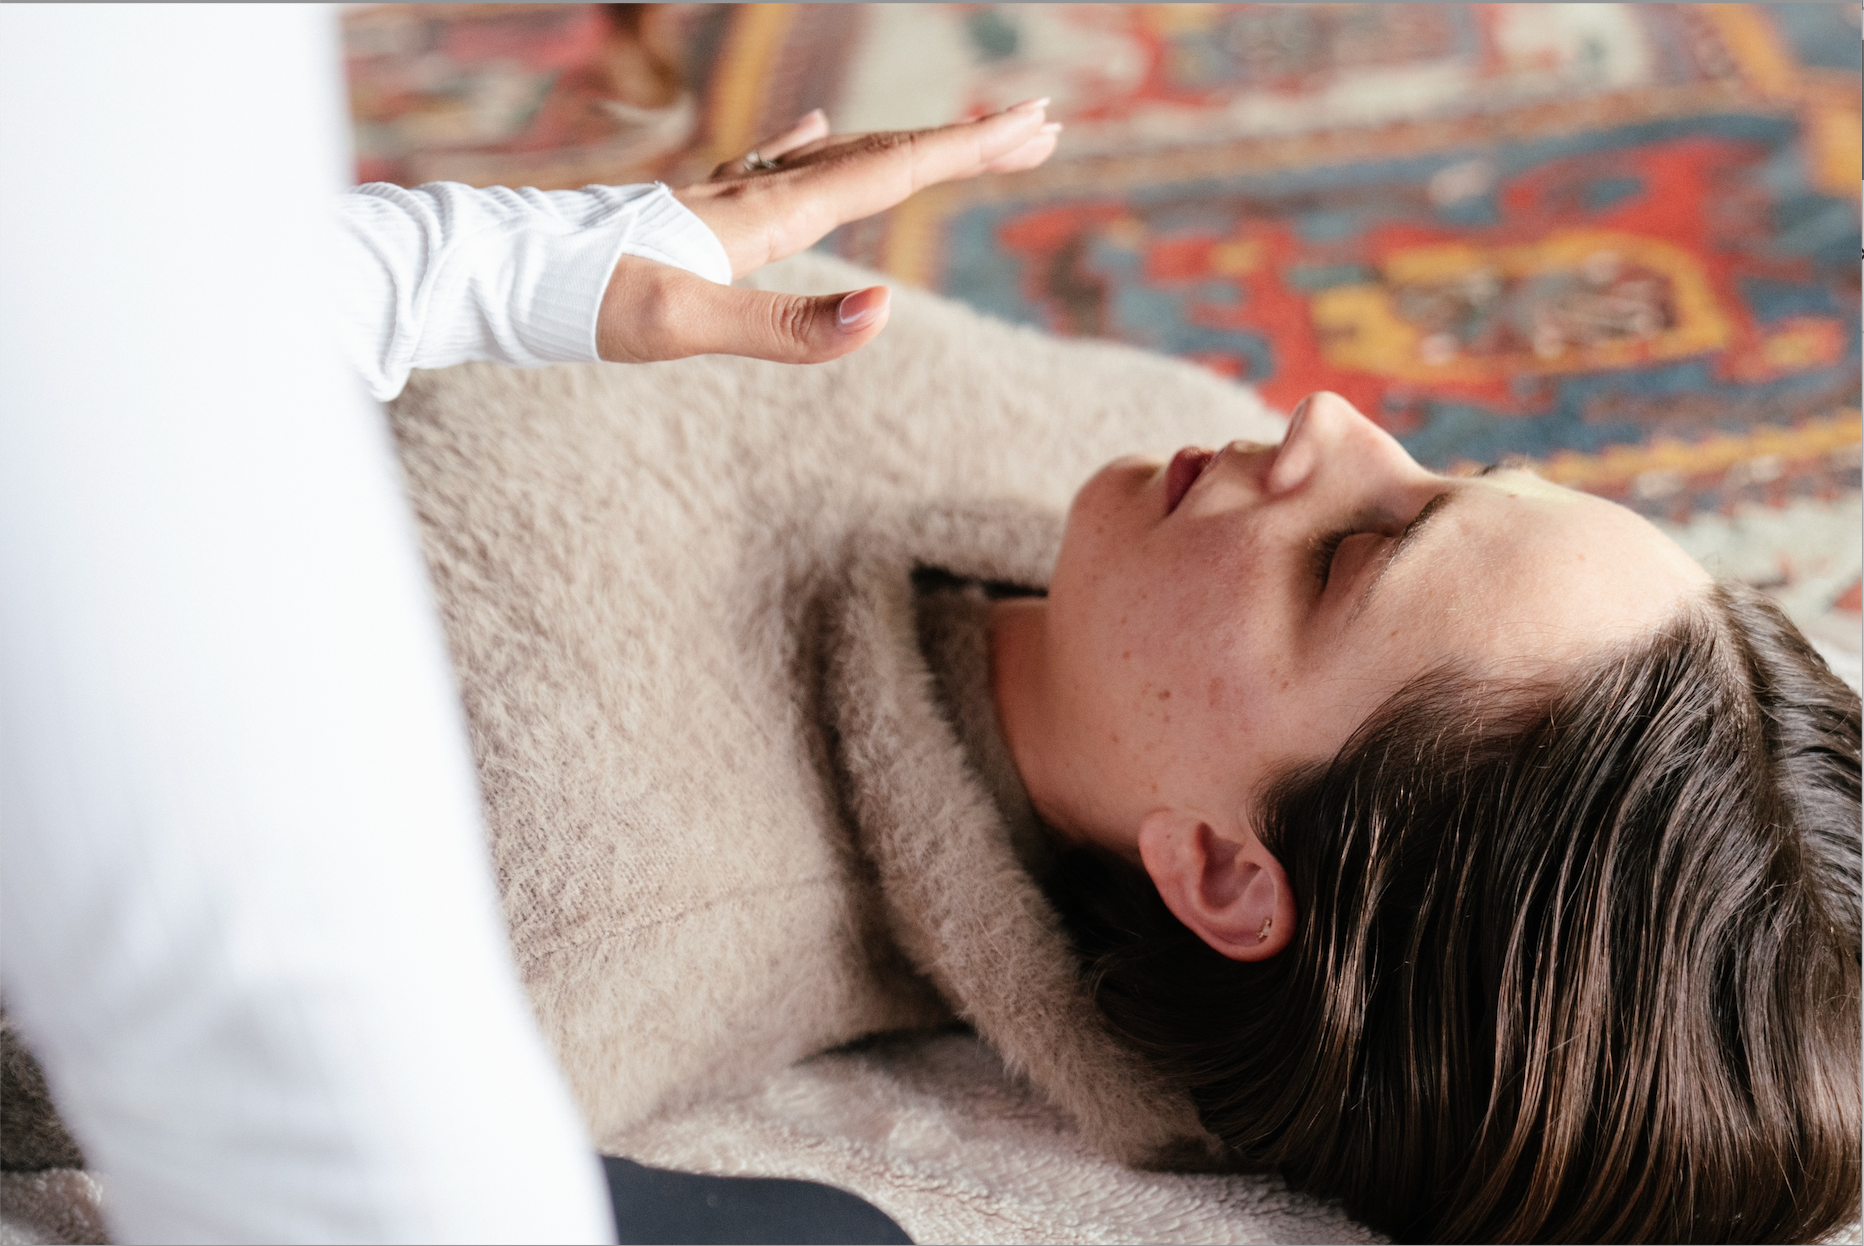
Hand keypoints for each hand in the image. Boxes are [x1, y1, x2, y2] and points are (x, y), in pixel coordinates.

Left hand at [595, 100, 1058, 365]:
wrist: (497, 272)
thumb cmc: (582, 302)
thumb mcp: (681, 326)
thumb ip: (784, 327)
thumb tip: (882, 309)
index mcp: (767, 216)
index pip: (890, 172)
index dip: (967, 149)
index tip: (1036, 126)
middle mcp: (754, 193)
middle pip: (879, 154)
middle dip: (962, 141)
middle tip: (1038, 129)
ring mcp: (724, 196)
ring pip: (836, 156)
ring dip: (904, 146)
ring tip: (955, 140)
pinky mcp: (694, 209)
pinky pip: (774, 165)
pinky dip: (814, 148)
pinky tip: (810, 134)